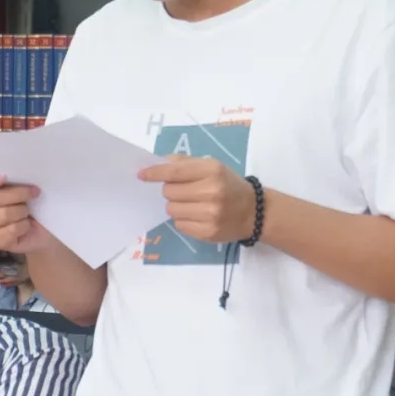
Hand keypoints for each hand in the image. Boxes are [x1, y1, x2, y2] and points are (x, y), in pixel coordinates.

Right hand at [0, 173, 49, 253]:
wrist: (39, 230)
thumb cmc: (29, 203)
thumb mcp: (24, 188)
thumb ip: (18, 180)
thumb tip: (24, 176)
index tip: (2, 177)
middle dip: (19, 194)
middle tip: (35, 192)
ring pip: (4, 214)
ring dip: (22, 211)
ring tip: (28, 212)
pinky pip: (11, 230)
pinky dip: (24, 226)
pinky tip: (25, 225)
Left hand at [138, 155, 255, 243]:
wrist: (253, 212)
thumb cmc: (228, 184)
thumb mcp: (212, 166)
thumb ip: (185, 163)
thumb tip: (159, 163)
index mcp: (212, 171)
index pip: (175, 171)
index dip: (155, 173)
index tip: (141, 175)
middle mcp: (211, 192)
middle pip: (169, 192)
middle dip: (171, 190)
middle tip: (185, 191)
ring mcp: (209, 215)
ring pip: (171, 209)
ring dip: (176, 206)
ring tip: (192, 204)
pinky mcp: (207, 232)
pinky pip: (179, 225)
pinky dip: (183, 219)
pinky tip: (197, 216)